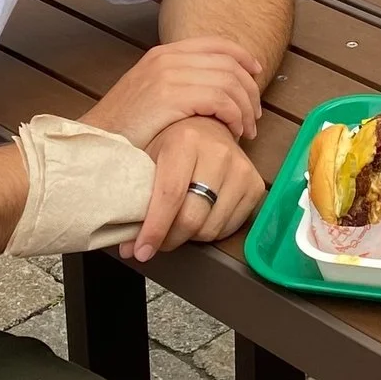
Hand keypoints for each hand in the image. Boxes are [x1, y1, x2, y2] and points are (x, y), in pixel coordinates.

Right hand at [82, 37, 263, 148]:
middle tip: (255, 117)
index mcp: (164, 53)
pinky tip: (234, 132)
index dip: (243, 57)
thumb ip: (177, 84)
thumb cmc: (123, 128)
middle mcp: (167, 57)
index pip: (216, 44)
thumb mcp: (150, 94)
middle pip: (229, 64)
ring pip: (229, 82)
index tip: (256, 76)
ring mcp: (169, 75)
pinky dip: (234, 116)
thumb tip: (212, 91)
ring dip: (245, 108)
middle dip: (249, 90)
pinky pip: (220, 100)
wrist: (95, 143)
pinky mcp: (171, 97)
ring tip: (247, 130)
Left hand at [126, 118, 265, 262]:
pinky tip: (200, 218)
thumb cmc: (173, 144)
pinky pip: (229, 228)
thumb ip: (137, 194)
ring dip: (189, 237)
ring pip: (210, 229)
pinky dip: (210, 233)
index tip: (141, 251)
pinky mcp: (255, 185)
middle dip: (169, 239)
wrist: (209, 128)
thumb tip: (126, 245)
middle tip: (156, 243)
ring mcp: (241, 169)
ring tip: (177, 225)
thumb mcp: (150, 155)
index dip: (154, 230)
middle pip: (192, 218)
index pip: (170, 196)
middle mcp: (218, 152)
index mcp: (186, 141)